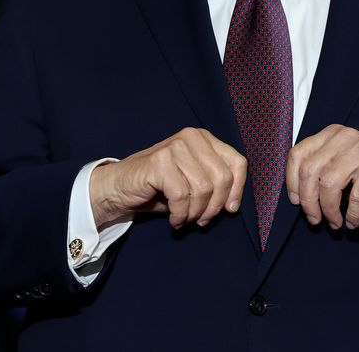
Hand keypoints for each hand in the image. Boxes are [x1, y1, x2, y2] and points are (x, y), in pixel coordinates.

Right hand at [89, 128, 247, 229]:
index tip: (229, 210)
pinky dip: (180, 214)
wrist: (120, 187)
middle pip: (222, 177)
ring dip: (196, 213)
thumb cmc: (159, 187)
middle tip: (201, 221)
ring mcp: (174, 146)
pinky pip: (182, 196)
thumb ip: (215, 185)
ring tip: (185, 219)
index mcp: (204, 138)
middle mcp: (191, 137)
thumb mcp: (194, 182)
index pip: (237, 162)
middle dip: (214, 206)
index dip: (238, 190)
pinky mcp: (159, 161)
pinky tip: (175, 219)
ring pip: (203, 189)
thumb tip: (233, 205)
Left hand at [285, 124, 358, 229]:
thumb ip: (321, 171)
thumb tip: (298, 197)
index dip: (291, 182)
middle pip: (310, 171)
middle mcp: (345, 137)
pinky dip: (352, 214)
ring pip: (329, 184)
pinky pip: (356, 196)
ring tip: (333, 223)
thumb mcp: (342, 165)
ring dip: (329, 210)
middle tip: (314, 219)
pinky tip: (352, 222)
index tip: (296, 202)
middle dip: (308, 201)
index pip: (298, 154)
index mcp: (331, 134)